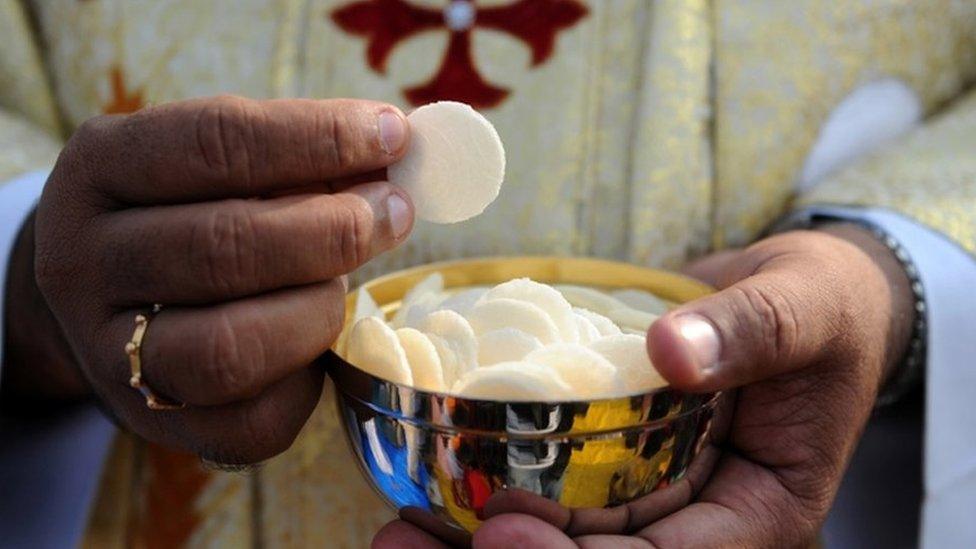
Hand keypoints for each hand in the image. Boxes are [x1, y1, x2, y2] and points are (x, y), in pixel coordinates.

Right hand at [6, 96, 413, 463]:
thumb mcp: (217, 167)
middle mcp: (82, 260)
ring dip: (318, 310)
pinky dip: (307, 381)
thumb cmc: (188, 214)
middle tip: (394, 215)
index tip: (392, 136)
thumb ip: (297, 159)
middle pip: (223, 247)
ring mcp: (109, 353)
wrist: (108, 304)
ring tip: (345, 284)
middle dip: (333, 231)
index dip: (317, 138)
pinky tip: (317, 344)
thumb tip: (395, 155)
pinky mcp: (153, 422)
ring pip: (231, 347)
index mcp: (100, 167)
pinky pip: (252, 420)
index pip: (215, 141)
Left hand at [374, 225, 913, 547]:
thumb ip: (753, 330)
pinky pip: (556, 489)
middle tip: (408, 540)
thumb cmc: (825, 307)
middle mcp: (699, 520)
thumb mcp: (808, 308)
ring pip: (566, 540)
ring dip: (478, 541)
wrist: (804, 296)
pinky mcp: (618, 456)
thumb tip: (673, 352)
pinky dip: (493, 490)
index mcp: (759, 513)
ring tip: (396, 527)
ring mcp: (655, 491)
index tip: (502, 534)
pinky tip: (427, 479)